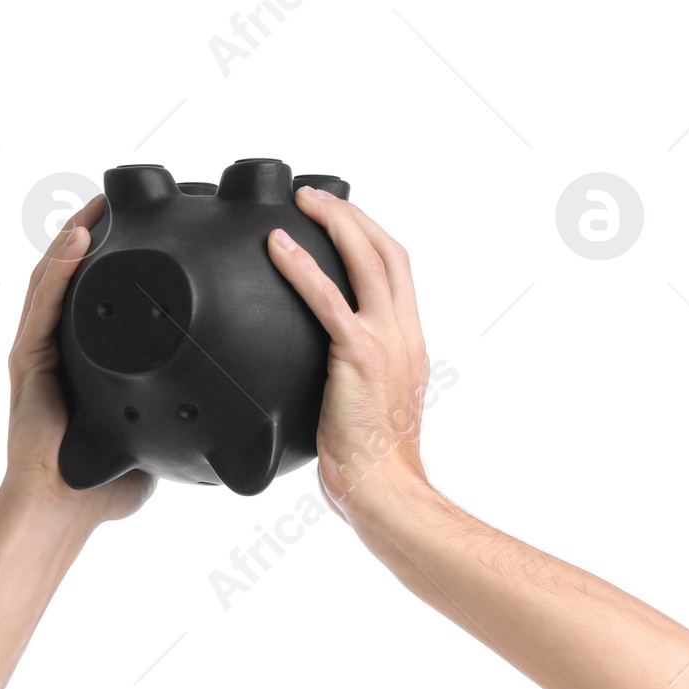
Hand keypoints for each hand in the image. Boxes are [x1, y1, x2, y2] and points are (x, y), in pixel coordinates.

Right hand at [2, 196, 153, 524]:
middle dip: (100, 234)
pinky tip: (84, 238)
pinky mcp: (28, 360)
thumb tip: (239, 412)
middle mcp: (62, 346)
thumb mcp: (159, 438)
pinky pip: (45, 304)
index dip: (127, 264)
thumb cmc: (105, 486)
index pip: (108, 300)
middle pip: (79, 277)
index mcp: (91, 360)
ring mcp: (40, 350)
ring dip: (79, 234)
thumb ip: (184, 414)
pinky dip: (62, 268)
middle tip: (127, 197)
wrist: (63, 512)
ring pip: (56, 277)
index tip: (158, 231)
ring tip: (104, 200)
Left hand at [267, 189, 433, 525]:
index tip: (341, 220)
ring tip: (302, 201)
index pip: (398, 273)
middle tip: (315, 196)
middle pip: (388, 251)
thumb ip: (354, 380)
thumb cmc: (373, 468)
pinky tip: (278, 246)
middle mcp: (405, 336)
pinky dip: (302, 267)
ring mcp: (387, 343)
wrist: (385, 492)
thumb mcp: (368, 410)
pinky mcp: (362, 357)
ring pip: (368, 259)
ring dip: (335, 221)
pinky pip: (329, 300)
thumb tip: (322, 379)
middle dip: (353, 214)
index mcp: (410, 346)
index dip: (371, 237)